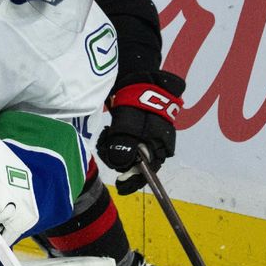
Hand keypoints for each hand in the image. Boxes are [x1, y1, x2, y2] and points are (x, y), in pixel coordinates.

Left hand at [97, 71, 184, 194]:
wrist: (140, 79)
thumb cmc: (137, 102)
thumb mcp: (128, 125)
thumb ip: (125, 147)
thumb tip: (122, 166)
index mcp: (159, 148)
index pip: (148, 174)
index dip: (132, 181)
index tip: (119, 185)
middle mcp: (157, 146)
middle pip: (136, 165)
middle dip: (118, 160)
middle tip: (105, 147)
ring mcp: (150, 138)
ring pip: (129, 154)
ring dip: (115, 149)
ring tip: (107, 135)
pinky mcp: (140, 131)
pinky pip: (128, 143)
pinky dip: (116, 141)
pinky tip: (110, 131)